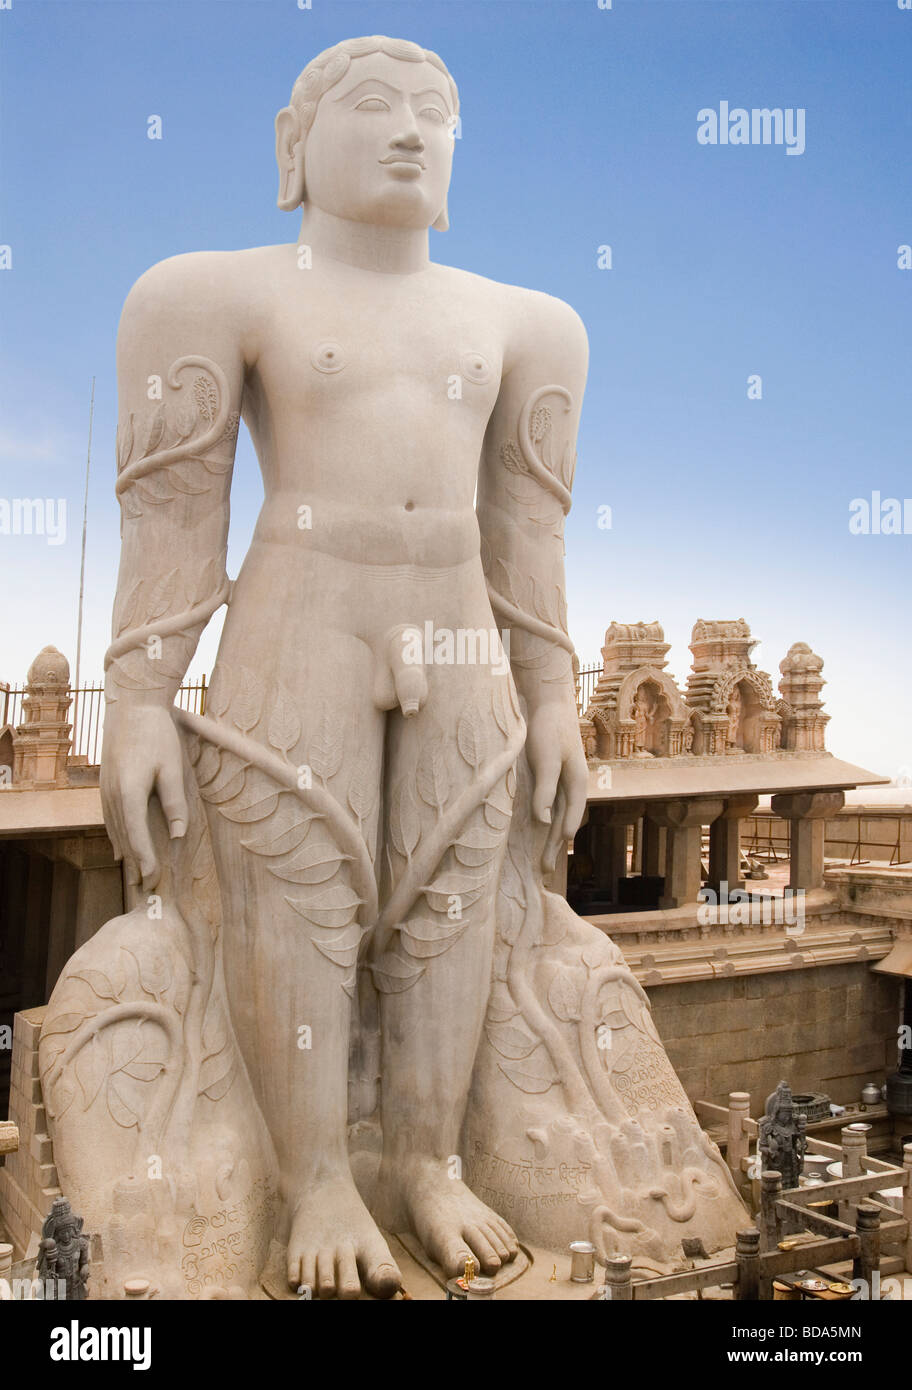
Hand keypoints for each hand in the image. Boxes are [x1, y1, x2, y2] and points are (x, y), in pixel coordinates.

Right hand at [100, 702, 188, 891]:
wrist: (130, 705)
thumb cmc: (156, 734)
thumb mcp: (171, 768)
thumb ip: (174, 803)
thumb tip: (177, 835)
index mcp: (129, 793)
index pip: (137, 838)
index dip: (146, 862)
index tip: (154, 881)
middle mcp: (112, 796)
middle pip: (124, 839)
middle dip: (136, 865)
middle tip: (147, 890)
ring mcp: (105, 790)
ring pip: (115, 831)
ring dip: (126, 855)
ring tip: (134, 877)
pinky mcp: (105, 784)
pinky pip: (111, 819)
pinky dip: (117, 838)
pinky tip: (121, 850)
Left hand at [524, 695, 587, 856]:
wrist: (548, 700)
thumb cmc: (548, 727)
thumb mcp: (546, 758)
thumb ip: (545, 789)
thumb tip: (544, 822)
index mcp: (577, 782)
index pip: (570, 817)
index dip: (560, 839)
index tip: (550, 860)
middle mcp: (572, 784)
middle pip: (564, 821)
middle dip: (554, 847)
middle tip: (544, 873)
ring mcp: (562, 779)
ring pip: (557, 816)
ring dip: (549, 838)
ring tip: (542, 859)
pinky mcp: (550, 774)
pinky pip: (549, 805)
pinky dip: (545, 821)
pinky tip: (538, 829)